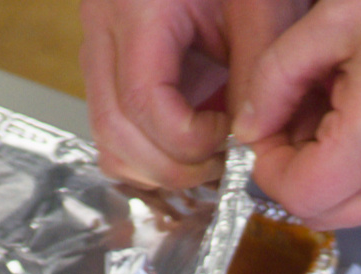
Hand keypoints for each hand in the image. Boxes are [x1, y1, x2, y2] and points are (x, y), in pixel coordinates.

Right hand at [86, 0, 243, 183]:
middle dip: (176, 168)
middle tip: (225, 162)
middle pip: (116, 134)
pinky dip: (149, 158)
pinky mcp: (109, 69)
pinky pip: (114, 133)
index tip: (234, 136)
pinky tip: (192, 150)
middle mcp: (103, 33)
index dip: (192, 140)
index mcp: (137, 10)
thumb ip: (258, 70)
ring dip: (160, 170)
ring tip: (210, 159)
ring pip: (107, 143)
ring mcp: (99, 53)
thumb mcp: (261, 4)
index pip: (144, 104)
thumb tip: (251, 139)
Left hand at [233, 0, 360, 225]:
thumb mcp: (340, 20)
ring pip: (357, 207)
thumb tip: (250, 122)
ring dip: (338, 170)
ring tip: (355, 102)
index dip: (267, 161)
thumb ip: (276, 77)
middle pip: (321, 213)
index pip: (293, 194)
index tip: (269, 124)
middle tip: (307, 110)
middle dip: (300, 170)